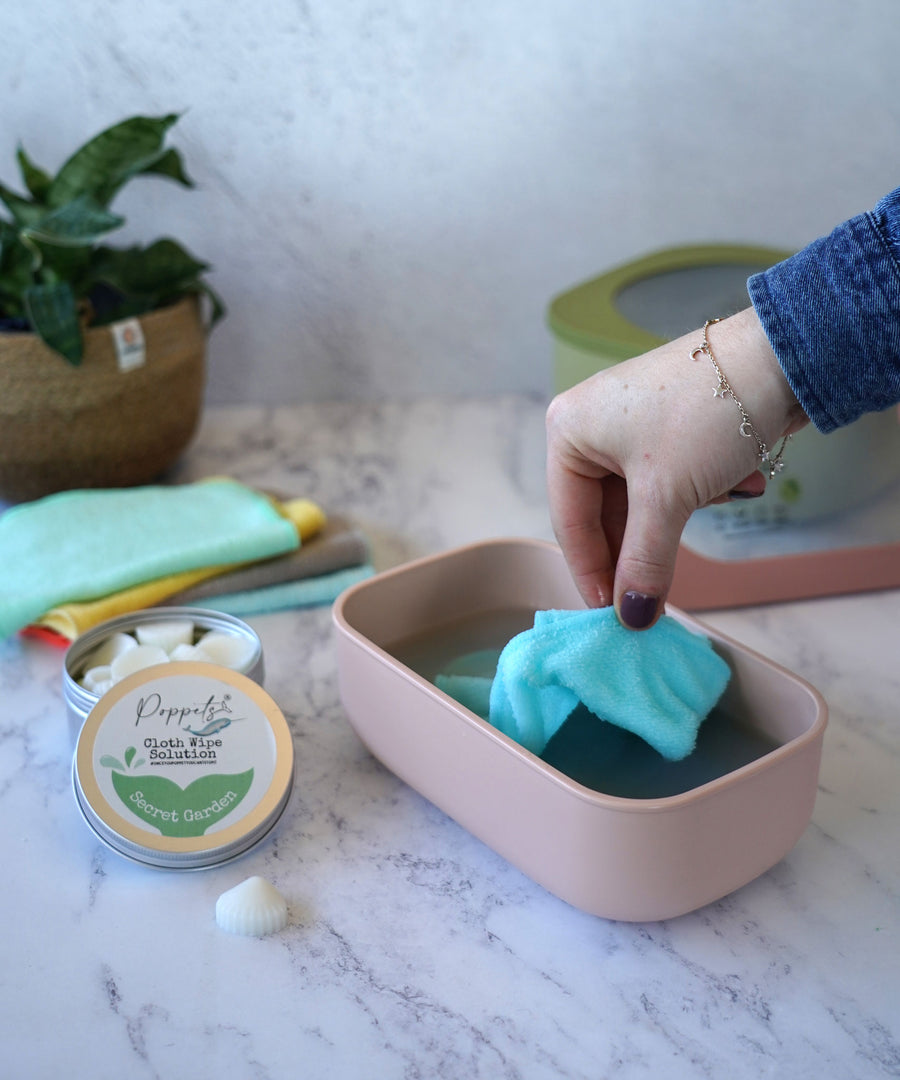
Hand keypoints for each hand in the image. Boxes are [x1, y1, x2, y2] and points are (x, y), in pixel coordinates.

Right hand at [545, 307, 807, 627]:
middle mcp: (591, 426)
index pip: (570, 520)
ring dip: (685, 512)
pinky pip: (671, 481)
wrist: (781, 356)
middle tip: (661, 591)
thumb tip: (632, 619)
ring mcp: (631, 426)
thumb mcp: (667, 496)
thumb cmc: (705, 414)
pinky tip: (741, 479)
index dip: (592, 571)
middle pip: (606, 514)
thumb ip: (645, 562)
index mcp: (568, 431)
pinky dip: (702, 491)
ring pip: (645, 501)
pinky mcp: (669, 427)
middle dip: (646, 544)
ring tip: (723, 496)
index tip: (612, 616)